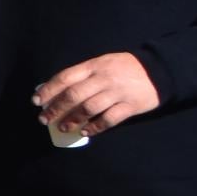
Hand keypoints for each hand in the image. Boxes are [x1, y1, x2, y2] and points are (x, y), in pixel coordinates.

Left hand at [36, 52, 159, 138]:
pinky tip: (85, 132)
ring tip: (63, 127)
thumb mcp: (102, 63)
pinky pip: (109, 119)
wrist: (159, 69)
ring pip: (89, 108)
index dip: (49, 90)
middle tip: (45, 119)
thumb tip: (57, 93)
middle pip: (74, 95)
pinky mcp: (130, 106)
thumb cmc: (124, 67)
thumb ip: (83, 75)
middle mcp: (104, 78)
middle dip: (56, 109)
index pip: (65, 77)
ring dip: (72, 120)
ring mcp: (117, 92)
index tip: (36, 101)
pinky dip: (95, 127)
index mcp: (94, 66)